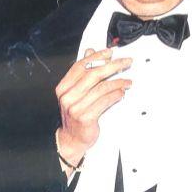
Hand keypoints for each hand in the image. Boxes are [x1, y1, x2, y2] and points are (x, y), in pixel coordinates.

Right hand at [55, 46, 132, 170]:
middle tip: (125, 63)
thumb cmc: (75, 116)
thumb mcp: (76, 93)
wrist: (71, 139)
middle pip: (93, 74)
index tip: (110, 53)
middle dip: (112, 66)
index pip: (80, 66)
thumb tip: (90, 52)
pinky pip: (104, 102)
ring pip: (101, 88)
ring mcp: (76, 108)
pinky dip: (115, 96)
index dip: (96, 57)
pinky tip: (121, 93)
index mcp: (63, 88)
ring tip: (127, 81)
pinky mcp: (86, 118)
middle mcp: (68, 97)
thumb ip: (83, 74)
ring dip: (118, 82)